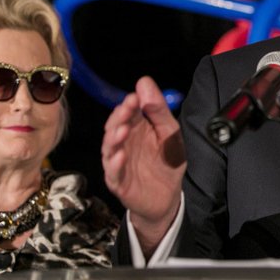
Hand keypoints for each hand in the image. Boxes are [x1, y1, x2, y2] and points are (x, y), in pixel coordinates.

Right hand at [102, 76, 185, 255]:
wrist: (167, 197)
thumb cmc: (166, 162)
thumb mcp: (170, 132)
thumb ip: (159, 110)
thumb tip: (145, 82)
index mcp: (136, 128)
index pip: (128, 111)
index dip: (129, 103)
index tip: (135, 97)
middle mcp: (123, 142)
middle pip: (114, 126)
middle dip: (119, 117)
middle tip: (127, 110)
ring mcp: (118, 162)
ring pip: (109, 147)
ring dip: (114, 138)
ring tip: (122, 130)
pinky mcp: (118, 182)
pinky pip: (113, 172)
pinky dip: (115, 164)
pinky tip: (121, 156)